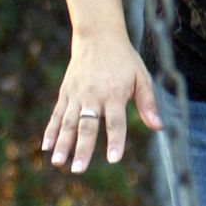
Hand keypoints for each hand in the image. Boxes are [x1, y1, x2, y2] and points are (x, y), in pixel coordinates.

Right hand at [42, 34, 162, 171]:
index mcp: (114, 93)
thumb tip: (159, 127)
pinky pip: (57, 114)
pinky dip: (51, 130)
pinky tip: (46, 147)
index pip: (115, 122)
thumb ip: (148, 103)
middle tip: (78, 169)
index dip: (115, 140)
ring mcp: (76, 94)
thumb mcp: (141, 77)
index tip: (113, 159)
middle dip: (82, 149)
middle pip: (87, 126)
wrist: (98, 36)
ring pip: (68, 122)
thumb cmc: (124, 59)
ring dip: (62, 143)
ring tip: (58, 163)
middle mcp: (93, 95)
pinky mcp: (66, 92)